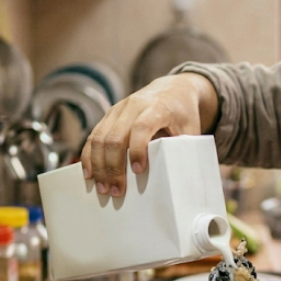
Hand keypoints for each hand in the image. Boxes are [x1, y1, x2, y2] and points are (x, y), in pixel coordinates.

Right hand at [80, 73, 218, 195]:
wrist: (174, 89)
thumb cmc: (184, 114)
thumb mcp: (191, 129)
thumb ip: (184, 149)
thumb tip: (182, 180)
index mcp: (157, 107)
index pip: (142, 127)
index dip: (138, 149)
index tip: (138, 170)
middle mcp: (134, 105)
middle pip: (116, 136)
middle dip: (113, 167)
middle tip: (116, 191)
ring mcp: (118, 109)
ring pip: (100, 137)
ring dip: (99, 165)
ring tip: (103, 189)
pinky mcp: (109, 115)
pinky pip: (93, 136)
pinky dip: (89, 156)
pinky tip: (90, 174)